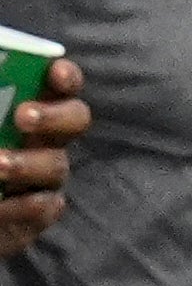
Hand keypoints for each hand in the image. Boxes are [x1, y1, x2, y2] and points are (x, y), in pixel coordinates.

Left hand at [1, 58, 88, 258]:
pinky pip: (45, 207)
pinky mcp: (36, 213)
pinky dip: (21, 206)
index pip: (61, 85)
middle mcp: (43, 140)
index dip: (67, 76)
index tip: (57, 72)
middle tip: (23, 117)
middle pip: (76, 119)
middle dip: (56, 115)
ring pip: (56, 165)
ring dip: (26, 163)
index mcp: (28, 109)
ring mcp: (43, 178)